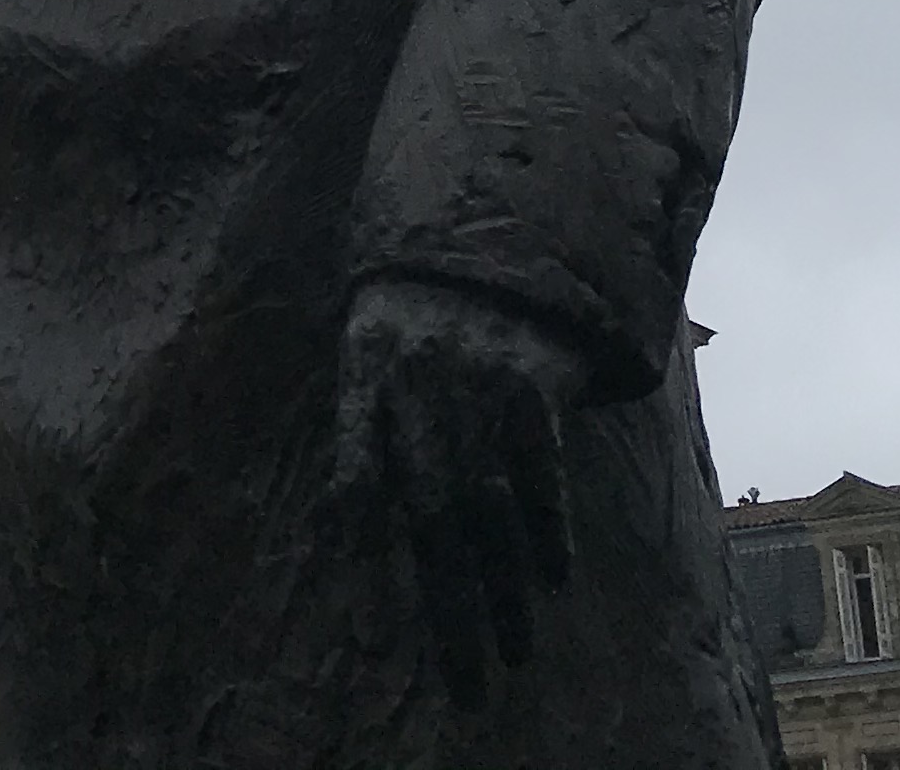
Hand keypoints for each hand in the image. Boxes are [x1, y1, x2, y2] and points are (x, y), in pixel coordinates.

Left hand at [334, 277, 580, 703]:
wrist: (492, 212)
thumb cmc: (418, 290)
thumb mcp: (369, 334)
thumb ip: (365, 418)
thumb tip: (345, 526)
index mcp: (366, 372)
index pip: (355, 481)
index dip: (364, 561)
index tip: (373, 639)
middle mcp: (419, 384)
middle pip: (431, 518)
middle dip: (449, 610)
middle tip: (466, 687)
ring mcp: (478, 381)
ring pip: (489, 507)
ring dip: (504, 589)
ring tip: (513, 655)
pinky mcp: (531, 376)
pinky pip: (540, 467)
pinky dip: (548, 527)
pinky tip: (554, 579)